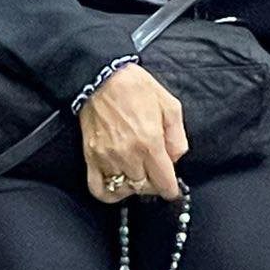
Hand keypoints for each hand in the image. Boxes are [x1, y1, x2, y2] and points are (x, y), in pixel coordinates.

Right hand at [78, 64, 187, 202]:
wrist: (102, 77)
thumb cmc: (136, 87)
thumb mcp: (170, 105)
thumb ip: (178, 137)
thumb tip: (176, 160)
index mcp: (150, 143)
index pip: (164, 184)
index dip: (171, 188)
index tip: (171, 186)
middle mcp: (129, 155)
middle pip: (145, 189)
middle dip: (154, 183)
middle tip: (154, 172)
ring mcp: (108, 158)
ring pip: (124, 189)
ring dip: (133, 184)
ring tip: (137, 172)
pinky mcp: (91, 157)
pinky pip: (98, 188)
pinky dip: (109, 192)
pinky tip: (117, 182)